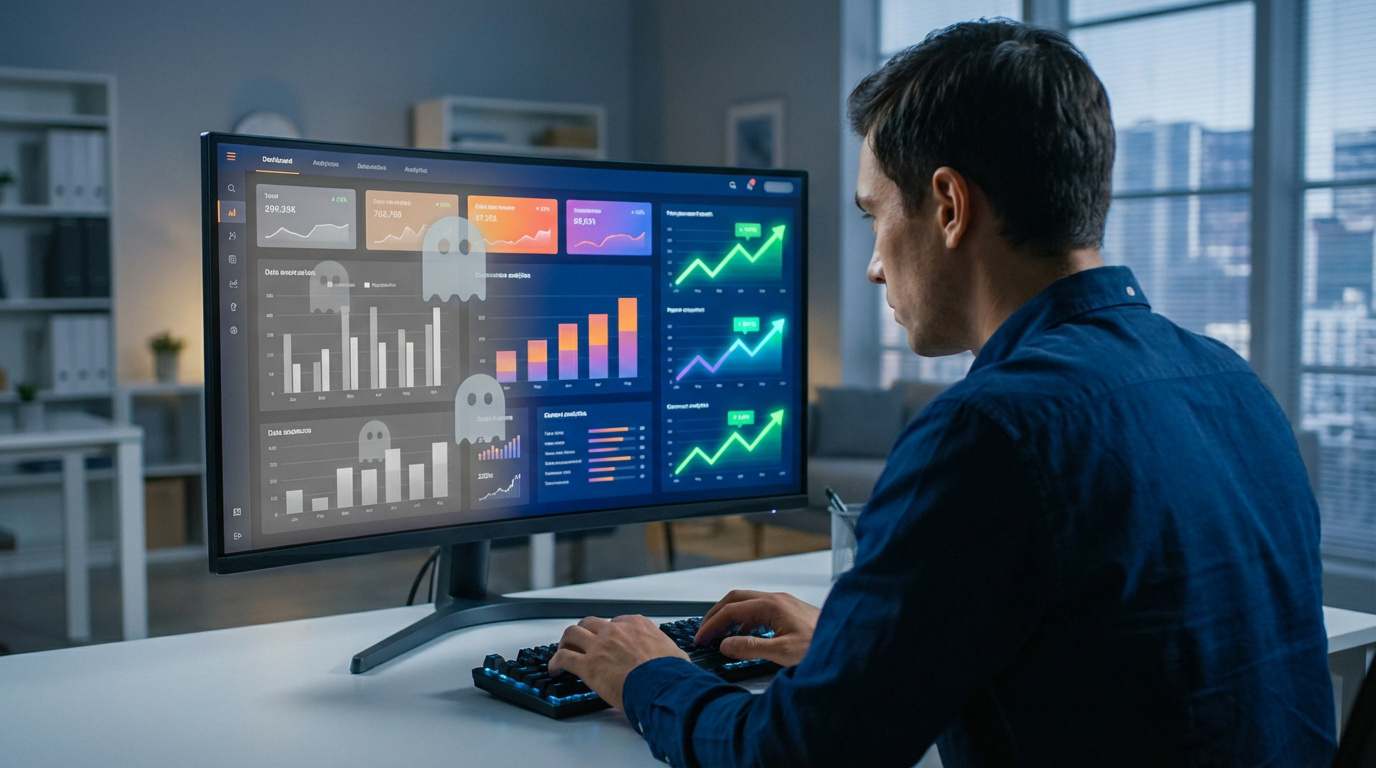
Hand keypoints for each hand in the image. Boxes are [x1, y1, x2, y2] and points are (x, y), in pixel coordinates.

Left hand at [547, 615, 688, 710]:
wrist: (663, 685)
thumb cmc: (670, 673)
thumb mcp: (674, 654)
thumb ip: (667, 651)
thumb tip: (673, 658)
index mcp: (637, 625)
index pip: (616, 622)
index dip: (609, 632)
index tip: (607, 641)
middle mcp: (616, 630)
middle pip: (590, 623)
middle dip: (584, 632)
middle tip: (580, 642)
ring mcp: (599, 646)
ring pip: (572, 634)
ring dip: (566, 642)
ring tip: (563, 651)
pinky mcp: (587, 665)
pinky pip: (563, 657)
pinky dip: (555, 662)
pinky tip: (555, 669)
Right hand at [694, 590, 819, 667]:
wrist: (849, 642)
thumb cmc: (822, 646)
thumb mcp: (782, 652)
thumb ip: (751, 648)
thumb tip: (726, 645)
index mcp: (771, 605)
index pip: (731, 609)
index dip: (712, 624)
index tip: (701, 638)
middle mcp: (776, 599)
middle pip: (736, 599)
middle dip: (716, 615)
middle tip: (704, 632)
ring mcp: (783, 603)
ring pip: (747, 603)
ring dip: (730, 617)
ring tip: (720, 635)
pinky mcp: (789, 611)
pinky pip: (759, 610)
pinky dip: (745, 621)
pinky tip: (745, 636)